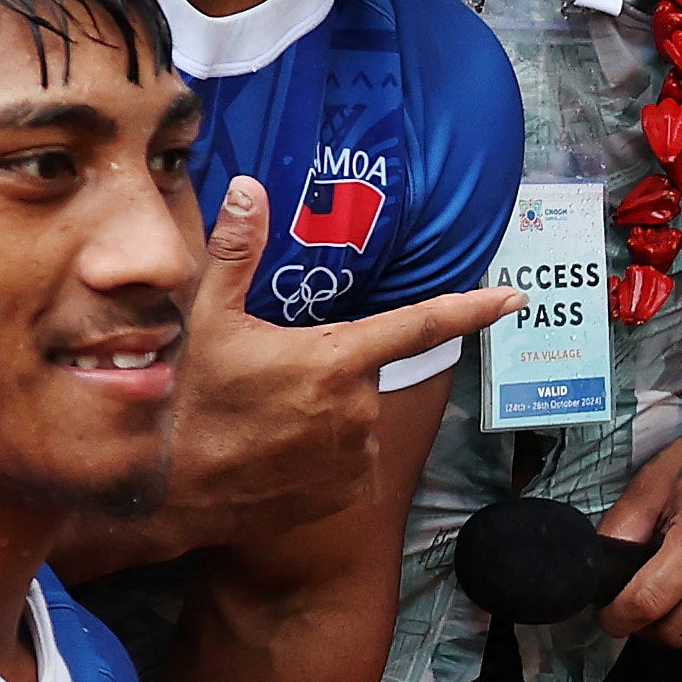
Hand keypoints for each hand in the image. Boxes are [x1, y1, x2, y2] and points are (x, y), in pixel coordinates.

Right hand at [139, 181, 517, 549]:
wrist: (166, 493)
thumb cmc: (186, 399)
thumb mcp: (206, 320)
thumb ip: (236, 252)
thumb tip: (251, 188)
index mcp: (336, 358)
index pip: (421, 326)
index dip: (471, 308)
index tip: (514, 298)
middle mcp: (359, 408)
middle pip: (362, 372)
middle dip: (327, 369)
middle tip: (267, 382)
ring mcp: (357, 455)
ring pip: (354, 416)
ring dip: (322, 412)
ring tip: (264, 422)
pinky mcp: (348, 491)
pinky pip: (348, 458)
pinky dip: (321, 452)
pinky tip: (276, 454)